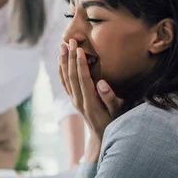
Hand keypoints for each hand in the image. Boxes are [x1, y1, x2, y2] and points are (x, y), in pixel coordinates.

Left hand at [58, 40, 121, 158]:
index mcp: (90, 102)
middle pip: (72, 76)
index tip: (79, 49)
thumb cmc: (113, 122)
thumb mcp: (116, 112)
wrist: (100, 136)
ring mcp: (74, 100)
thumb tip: (101, 83)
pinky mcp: (73, 99)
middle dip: (71, 57)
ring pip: (65, 78)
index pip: (83, 79)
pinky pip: (64, 83)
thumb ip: (109, 98)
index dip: (80, 63)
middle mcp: (78, 100)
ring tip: (62, 46)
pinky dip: (62, 70)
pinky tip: (61, 59)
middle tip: (70, 41)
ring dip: (63, 61)